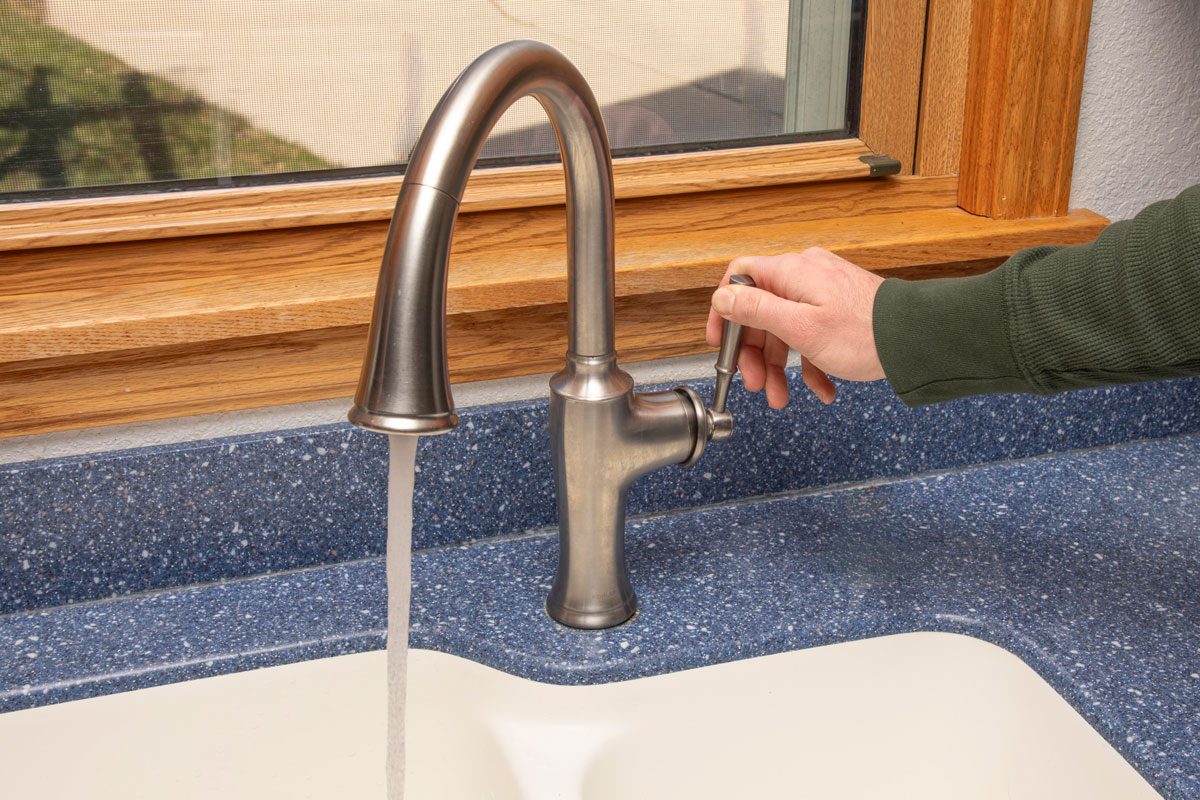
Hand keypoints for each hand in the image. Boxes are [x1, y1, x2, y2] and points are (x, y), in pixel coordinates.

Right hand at [705, 248, 884, 407]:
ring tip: (783, 397)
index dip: (724, 312)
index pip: (739, 278)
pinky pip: (812, 335)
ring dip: (780, 367)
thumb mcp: (799, 327)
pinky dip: (811, 364)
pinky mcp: (839, 310)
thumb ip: (756, 310)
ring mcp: (823, 293)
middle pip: (761, 312)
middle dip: (755, 354)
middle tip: (756, 384)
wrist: (916, 339)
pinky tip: (821, 388)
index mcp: (790, 273)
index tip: (721, 342)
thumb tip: (723, 297)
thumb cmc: (864, 333)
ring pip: (786, 330)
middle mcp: (805, 277)